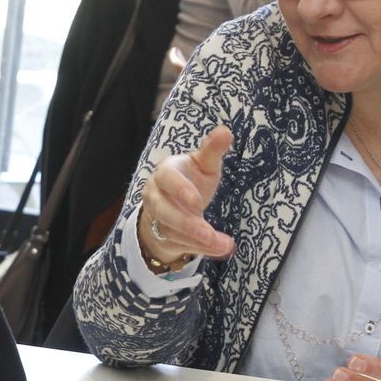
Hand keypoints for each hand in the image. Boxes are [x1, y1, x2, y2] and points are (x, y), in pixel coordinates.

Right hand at [137, 125, 235, 265]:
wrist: (172, 201)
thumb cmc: (191, 177)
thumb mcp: (203, 164)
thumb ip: (212, 150)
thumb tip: (225, 131)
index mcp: (165, 173)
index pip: (167, 178)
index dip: (179, 189)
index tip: (196, 200)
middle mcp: (155, 196)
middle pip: (164, 212)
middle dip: (186, 224)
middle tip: (207, 232)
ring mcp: (158, 218)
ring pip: (172, 232)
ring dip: (197, 241)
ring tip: (223, 245)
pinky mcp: (164, 236)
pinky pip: (180, 245)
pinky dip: (201, 249)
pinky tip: (220, 249)